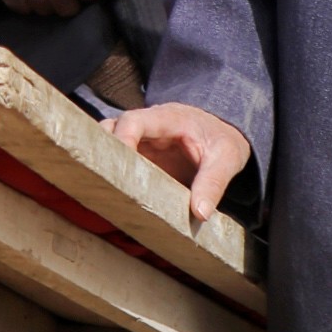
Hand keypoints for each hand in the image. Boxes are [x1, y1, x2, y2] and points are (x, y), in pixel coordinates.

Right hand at [108, 102, 253, 223]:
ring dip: (107, 163)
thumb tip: (200, 213)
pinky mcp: (141, 156)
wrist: (223, 135)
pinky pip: (120, 161)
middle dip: (104, 151)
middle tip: (107, 181)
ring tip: (109, 191)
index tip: (121, 166)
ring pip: (109, 143)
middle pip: (111, 129)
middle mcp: (148, 127)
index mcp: (168, 118)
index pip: (133, 121)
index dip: (121, 139)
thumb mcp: (227, 159)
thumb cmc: (223, 141)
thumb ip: (214, 183)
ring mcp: (142, 141)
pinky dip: (115, 175)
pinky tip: (116, 196)